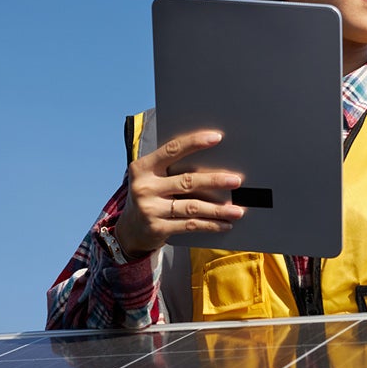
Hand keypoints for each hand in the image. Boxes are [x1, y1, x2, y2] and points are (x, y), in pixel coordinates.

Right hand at [114, 130, 247, 256]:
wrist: (129, 230)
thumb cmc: (150, 196)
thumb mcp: (153, 178)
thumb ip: (172, 169)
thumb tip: (213, 162)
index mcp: (143, 167)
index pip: (172, 150)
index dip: (194, 142)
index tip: (217, 137)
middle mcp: (145, 187)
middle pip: (187, 181)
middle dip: (215, 180)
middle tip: (236, 180)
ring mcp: (150, 209)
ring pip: (192, 206)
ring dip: (218, 209)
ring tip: (237, 210)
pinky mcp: (157, 228)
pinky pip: (190, 225)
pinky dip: (210, 224)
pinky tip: (225, 224)